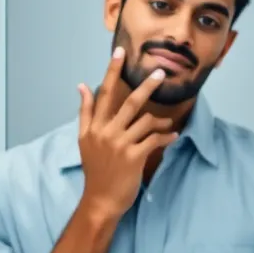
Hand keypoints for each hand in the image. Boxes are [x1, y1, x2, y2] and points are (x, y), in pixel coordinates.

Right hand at [76, 46, 177, 220]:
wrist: (100, 200)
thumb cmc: (95, 169)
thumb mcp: (84, 140)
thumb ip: (85, 112)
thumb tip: (81, 86)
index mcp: (94, 126)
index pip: (103, 93)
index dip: (111, 71)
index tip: (119, 52)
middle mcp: (106, 132)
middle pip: (130, 102)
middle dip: (147, 85)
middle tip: (160, 72)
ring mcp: (120, 145)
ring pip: (146, 120)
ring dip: (161, 120)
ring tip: (168, 122)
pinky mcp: (134, 157)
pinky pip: (155, 139)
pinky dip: (166, 136)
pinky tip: (172, 136)